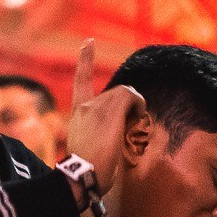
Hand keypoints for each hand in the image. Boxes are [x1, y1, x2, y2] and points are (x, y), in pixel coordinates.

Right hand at [65, 39, 146, 197]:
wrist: (84, 175)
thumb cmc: (91, 171)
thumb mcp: (92, 146)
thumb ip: (102, 131)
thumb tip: (125, 127)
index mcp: (78, 113)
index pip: (81, 81)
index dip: (85, 60)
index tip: (89, 42)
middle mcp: (85, 106)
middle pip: (116, 92)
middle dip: (129, 106)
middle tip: (132, 129)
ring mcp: (95, 107)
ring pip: (125, 94)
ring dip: (135, 107)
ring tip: (135, 129)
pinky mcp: (109, 110)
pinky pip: (131, 97)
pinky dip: (139, 104)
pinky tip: (139, 116)